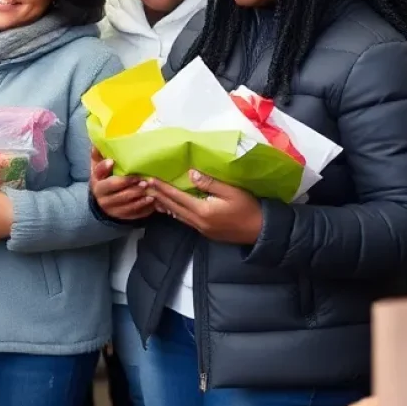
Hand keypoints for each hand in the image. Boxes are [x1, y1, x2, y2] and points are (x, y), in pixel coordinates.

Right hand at [90, 148, 154, 221]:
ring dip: (139, 198)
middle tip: (142, 179)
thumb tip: (97, 141)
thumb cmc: (105, 180)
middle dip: (129, 185)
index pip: (98, 174)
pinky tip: (152, 202)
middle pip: (115, 191)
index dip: (104, 168)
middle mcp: (101, 196)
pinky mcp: (121, 216)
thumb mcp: (99, 168)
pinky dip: (143, 208)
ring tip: (151, 192)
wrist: (104, 202)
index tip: (111, 161)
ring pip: (125, 204)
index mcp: (96, 181)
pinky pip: (133, 214)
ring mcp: (111, 208)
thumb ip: (98, 155)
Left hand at [145, 170, 263, 245]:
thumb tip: (190, 173)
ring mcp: (201, 229)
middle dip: (158, 196)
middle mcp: (198, 222)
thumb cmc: (249, 208)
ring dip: (164, 205)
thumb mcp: (232, 191)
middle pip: (173, 207)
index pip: (177, 197)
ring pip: (177, 216)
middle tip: (145, 187)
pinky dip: (175, 213)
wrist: (261, 231)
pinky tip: (170, 208)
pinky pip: (185, 221)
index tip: (150, 180)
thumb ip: (210, 183)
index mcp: (203, 210)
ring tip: (153, 196)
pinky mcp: (205, 232)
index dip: (162, 188)